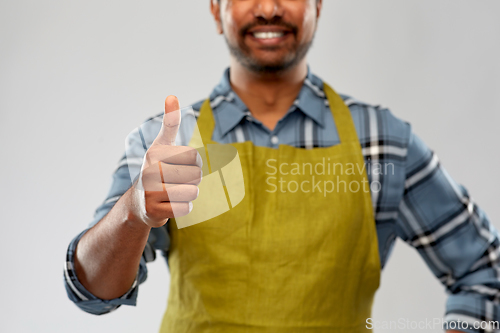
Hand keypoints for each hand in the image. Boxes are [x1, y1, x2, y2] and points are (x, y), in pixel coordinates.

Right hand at [129, 96, 201, 227]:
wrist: (138, 203)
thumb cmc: (156, 170)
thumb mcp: (162, 145)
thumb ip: (170, 123)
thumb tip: (171, 96)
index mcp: (155, 153)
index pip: (195, 156)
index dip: (195, 162)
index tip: (182, 164)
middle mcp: (150, 171)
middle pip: (196, 175)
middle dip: (192, 179)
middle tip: (177, 181)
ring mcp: (151, 192)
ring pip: (193, 192)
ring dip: (188, 194)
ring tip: (174, 192)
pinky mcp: (154, 211)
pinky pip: (186, 208)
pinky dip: (183, 208)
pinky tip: (170, 204)